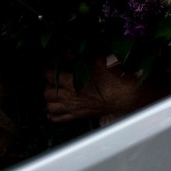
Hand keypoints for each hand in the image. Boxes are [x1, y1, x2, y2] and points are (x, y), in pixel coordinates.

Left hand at [44, 62, 158, 122]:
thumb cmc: (112, 80)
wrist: (124, 98)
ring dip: (50, 100)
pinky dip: (53, 115)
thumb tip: (67, 51)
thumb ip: (79, 59)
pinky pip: (59, 119)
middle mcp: (68, 97)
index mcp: (72, 82)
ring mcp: (72, 108)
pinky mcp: (77, 116)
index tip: (48, 66)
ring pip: (50, 106)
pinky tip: (53, 111)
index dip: (47, 70)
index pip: (50, 76)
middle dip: (48, 86)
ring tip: (55, 94)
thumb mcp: (96, 64)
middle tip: (53, 80)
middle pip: (47, 93)